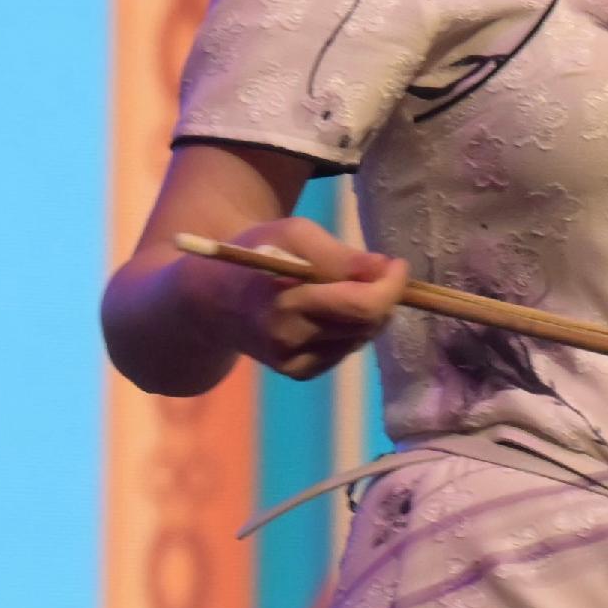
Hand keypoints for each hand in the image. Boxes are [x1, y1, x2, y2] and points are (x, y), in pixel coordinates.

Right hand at [190, 212, 406, 380]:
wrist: (211, 298)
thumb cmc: (255, 254)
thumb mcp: (292, 235)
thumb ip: (338, 254)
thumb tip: (382, 268)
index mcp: (286, 302)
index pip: (361, 305)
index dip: (390, 286)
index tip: (396, 264)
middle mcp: (290, 340)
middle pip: (366, 324)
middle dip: (383, 296)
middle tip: (381, 272)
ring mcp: (294, 362)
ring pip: (360, 338)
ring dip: (368, 312)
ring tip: (346, 287)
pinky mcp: (298, 373)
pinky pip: (345, 350)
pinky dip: (350, 328)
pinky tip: (330, 312)